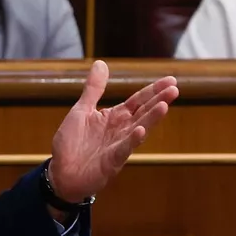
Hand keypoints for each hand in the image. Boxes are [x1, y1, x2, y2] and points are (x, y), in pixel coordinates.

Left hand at [48, 61, 178, 202]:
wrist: (61, 173)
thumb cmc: (71, 143)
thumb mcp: (81, 110)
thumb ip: (94, 89)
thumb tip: (101, 63)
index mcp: (114, 117)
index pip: (138, 100)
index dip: (153, 90)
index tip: (171, 80)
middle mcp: (121, 130)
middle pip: (144, 112)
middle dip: (159, 101)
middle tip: (175, 89)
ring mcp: (118, 146)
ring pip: (139, 129)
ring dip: (151, 119)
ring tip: (164, 106)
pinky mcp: (111, 162)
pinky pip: (123, 149)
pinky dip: (132, 140)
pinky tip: (141, 131)